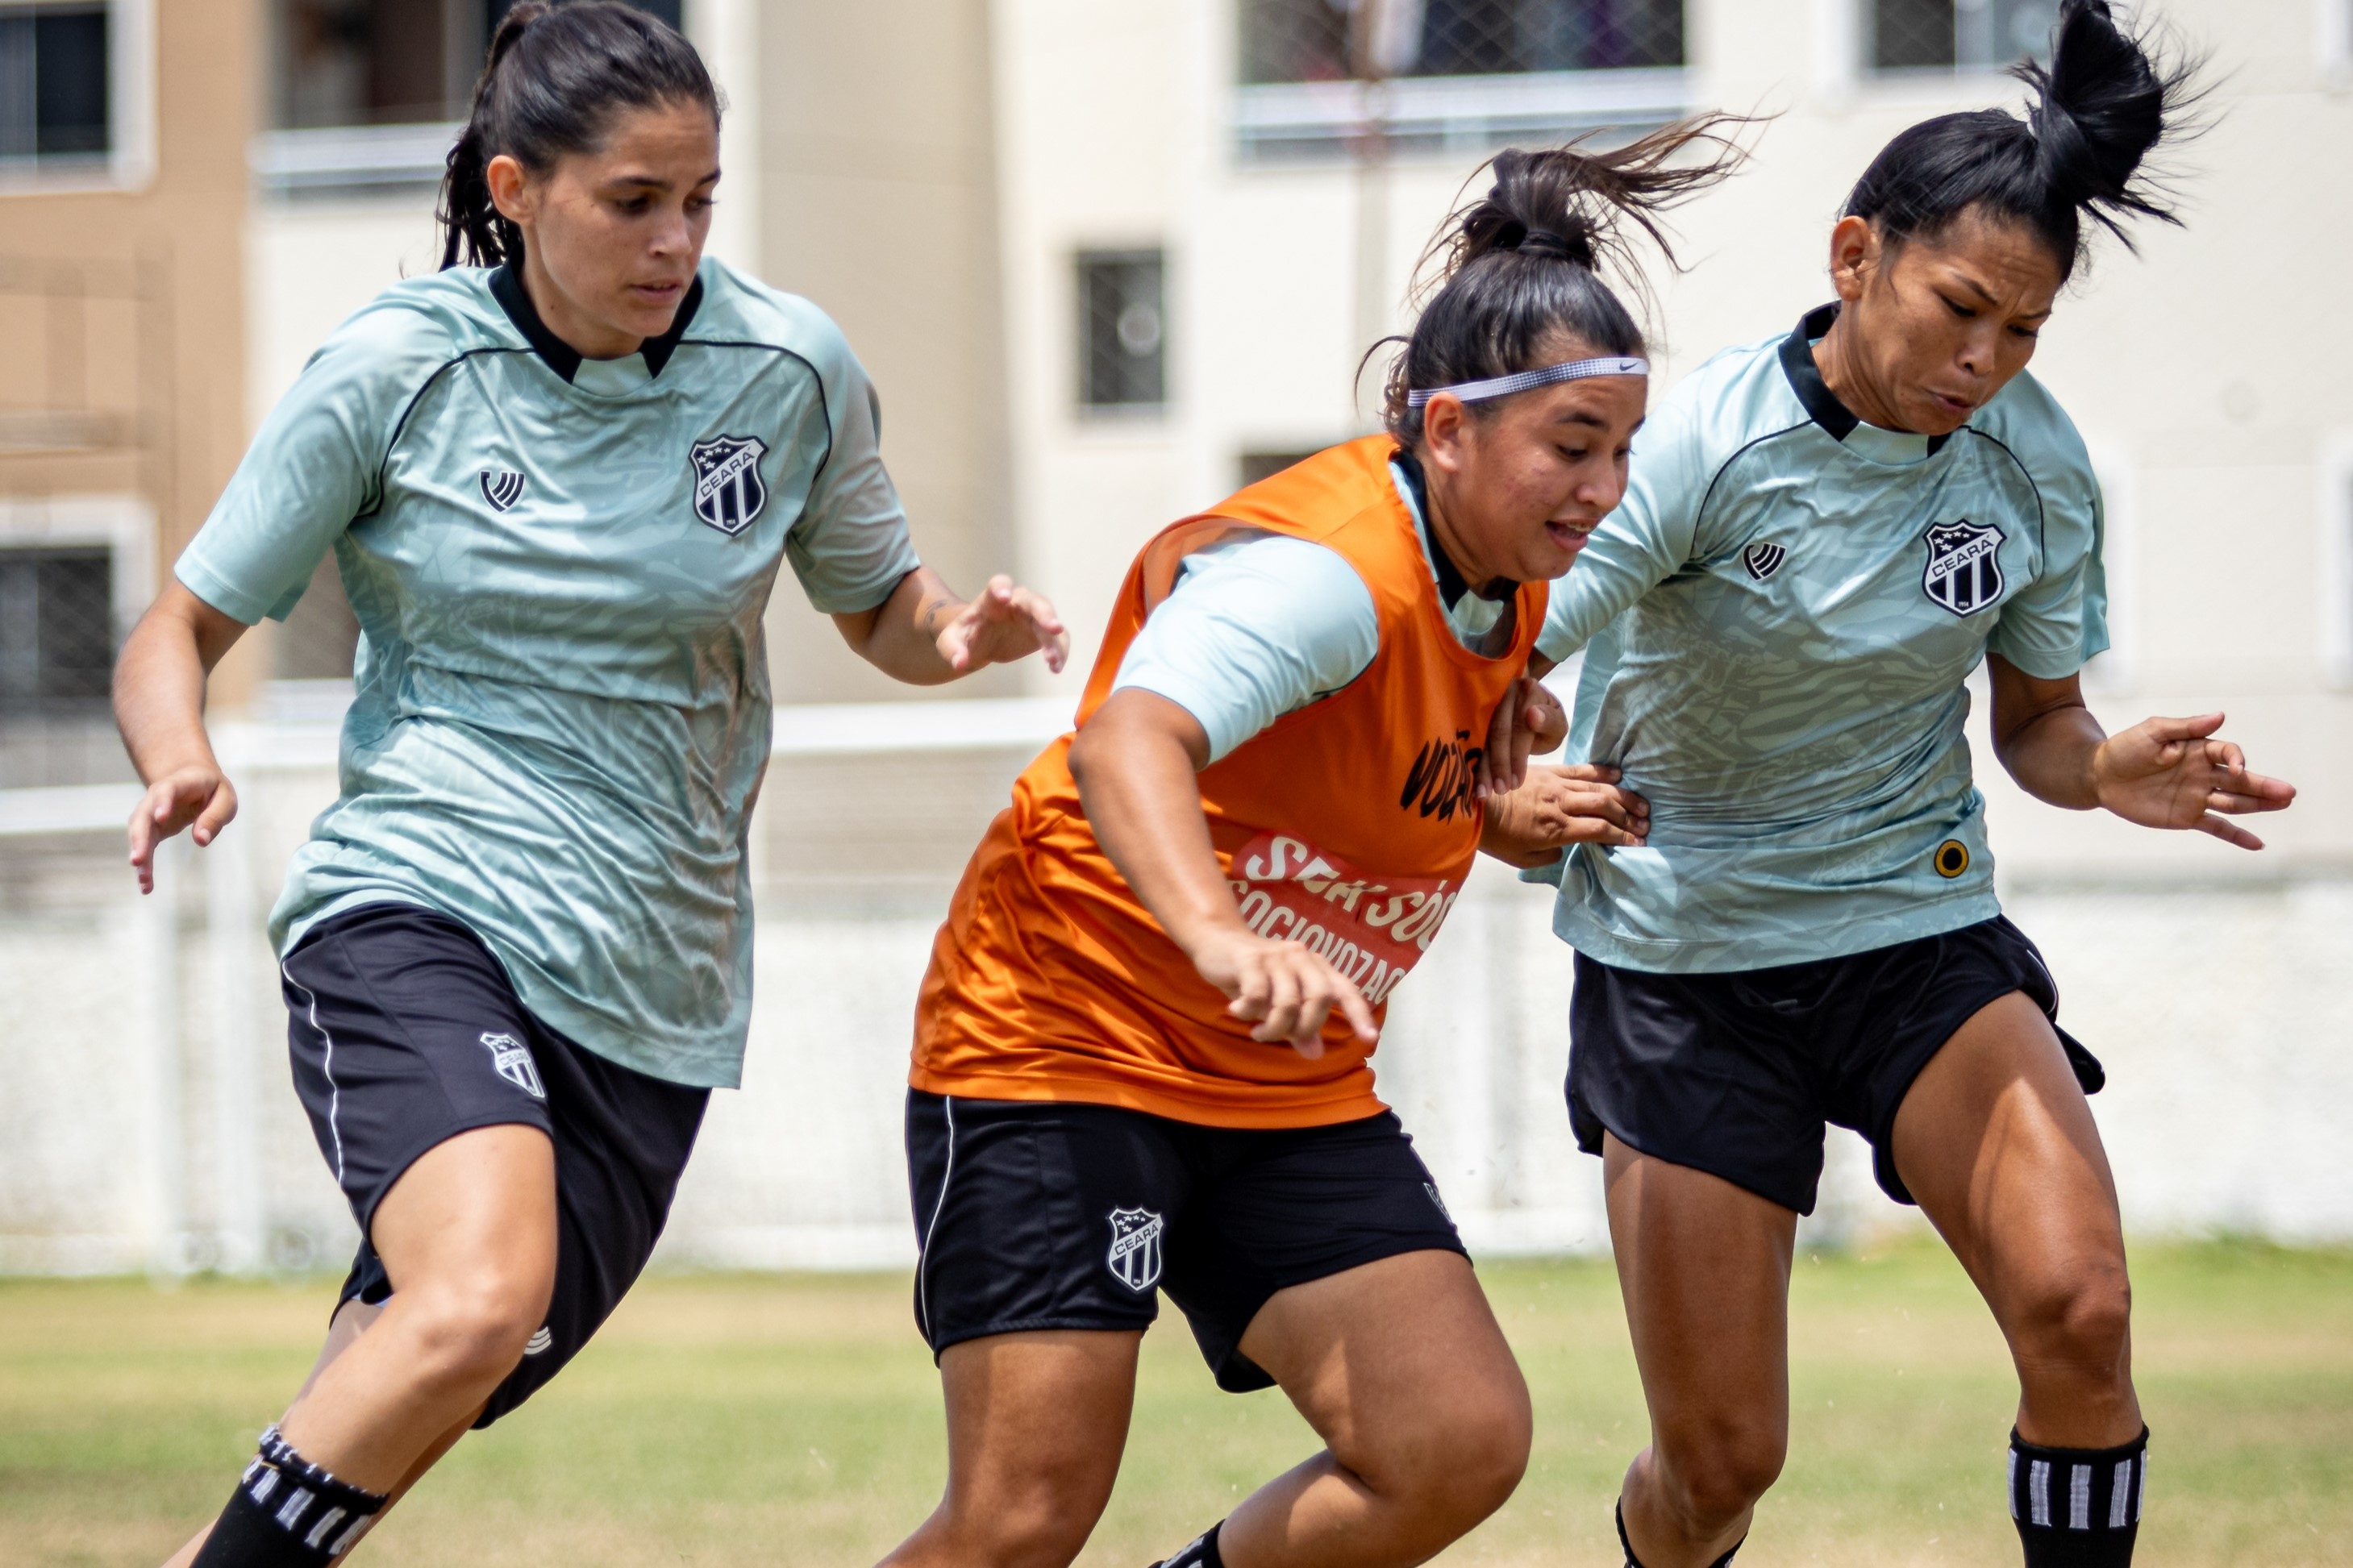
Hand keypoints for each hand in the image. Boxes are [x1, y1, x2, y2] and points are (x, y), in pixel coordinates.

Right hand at [127, 764, 237, 893]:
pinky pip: (144, 848)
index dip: (162, 803)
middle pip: (143, 816)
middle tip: (137, 859)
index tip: (161, 818)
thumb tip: (201, 840)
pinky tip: (146, 885)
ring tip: (144, 879)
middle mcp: (156, 797)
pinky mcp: (150, 830)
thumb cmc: (212, 791)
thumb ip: (214, 816)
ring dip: (139, 856)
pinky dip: (144, 866)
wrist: (193, 781)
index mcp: (179, 783)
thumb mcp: (225, 799)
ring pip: (138, 834)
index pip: (166, 790)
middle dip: (139, 838)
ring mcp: (149, 814)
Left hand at [934, 575, 1069, 675]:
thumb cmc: (966, 635)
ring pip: (1049, 622)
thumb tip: (960, 663)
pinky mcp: (1043, 632)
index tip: (1004, 597)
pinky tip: (1056, 668)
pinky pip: (1057, 639)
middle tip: (1054, 628)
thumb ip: (953, 650)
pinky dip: (1060, 652)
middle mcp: (1016, 602)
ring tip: (1052, 662)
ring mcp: (1032, 616)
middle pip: (1034, 601)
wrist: (981, 641)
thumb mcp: (951, 642)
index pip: (998, 585)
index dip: (1001, 588)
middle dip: (1045, 613)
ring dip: (1054, 641)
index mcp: (991, 599)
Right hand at [1189, 926, 1378, 1057]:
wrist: (1216, 940)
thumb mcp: (1277, 1003)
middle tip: (1286, 1038)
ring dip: (1273, 1028)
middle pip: (1320, 997)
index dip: (1359, 1014)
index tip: (1369, 1039)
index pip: (1345, 990)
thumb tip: (1315, 1054)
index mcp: (1315, 967)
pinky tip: (1236, 1011)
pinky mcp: (1250, 959)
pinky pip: (1257, 995)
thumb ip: (1297, 1026)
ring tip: (1258, 1033)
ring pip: (1288, 1002)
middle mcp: (1301, 957)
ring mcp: (1276, 956)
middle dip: (1306, 1027)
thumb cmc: (1253, 975)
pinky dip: (1248, 1012)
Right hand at [1476, 675, 1568, 797]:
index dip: (1517, 756)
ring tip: (1483, 792)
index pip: (1520, 727)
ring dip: (1483, 767)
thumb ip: (1549, 722)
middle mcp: (1505, 692)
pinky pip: (1473, 740)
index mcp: (1529, 691)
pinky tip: (1472, 782)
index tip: (1516, 783)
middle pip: (1498, 733)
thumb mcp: (1556, 724)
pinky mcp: (1476, 714)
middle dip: (1498, 765)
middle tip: (1499, 791)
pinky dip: (1473, 762)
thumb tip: (1532, 715)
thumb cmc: (1546, 721)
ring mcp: (1488, 702)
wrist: (1529, 709)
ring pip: (1483, 737)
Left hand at [1480, 763, 1647, 867]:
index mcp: (1557, 829)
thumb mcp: (1523, 859)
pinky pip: (1580, 769)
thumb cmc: (1496, 838)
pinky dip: (1602, 771)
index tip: (1638, 843)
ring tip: (1642, 804)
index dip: (1622, 836)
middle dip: (1629, 816)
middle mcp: (1562, 805)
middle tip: (1646, 824)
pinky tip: (1619, 775)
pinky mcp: (1548, 771)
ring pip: (1598, 787)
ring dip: (1623, 796)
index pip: (1600, 830)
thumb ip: (1551, 855)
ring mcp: (1556, 785)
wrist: (1471, 806)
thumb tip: (1567, 846)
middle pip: (1605, 806)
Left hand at [2091, 712, 2294, 850]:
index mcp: (2198, 750)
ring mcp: (2198, 797)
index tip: (2238, 769)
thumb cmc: (2125, 748)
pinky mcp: (2187, 817)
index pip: (2229, 753)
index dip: (2238, 760)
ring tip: (2284, 804)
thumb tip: (2220, 716)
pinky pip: (2217, 827)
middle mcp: (2204, 774)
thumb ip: (2186, 726)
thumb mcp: (2153, 731)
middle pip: (2241, 781)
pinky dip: (2237, 836)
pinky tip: (2258, 844)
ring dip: (2260, 805)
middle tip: (2290, 793)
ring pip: (2235, 803)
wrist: (2100, 776)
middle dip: (2264, 787)